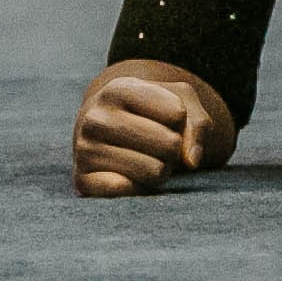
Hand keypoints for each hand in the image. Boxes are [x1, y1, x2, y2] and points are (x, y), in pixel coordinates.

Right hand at [72, 73, 222, 197]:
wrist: (104, 132)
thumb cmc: (149, 113)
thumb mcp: (179, 101)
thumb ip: (198, 124)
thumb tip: (191, 162)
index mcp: (118, 89)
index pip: (178, 112)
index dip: (181, 120)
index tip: (164, 117)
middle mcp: (95, 118)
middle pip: (170, 144)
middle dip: (174, 149)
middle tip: (156, 144)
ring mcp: (84, 150)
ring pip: (155, 171)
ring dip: (161, 170)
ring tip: (144, 158)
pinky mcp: (83, 182)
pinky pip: (129, 191)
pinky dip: (141, 188)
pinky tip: (129, 177)